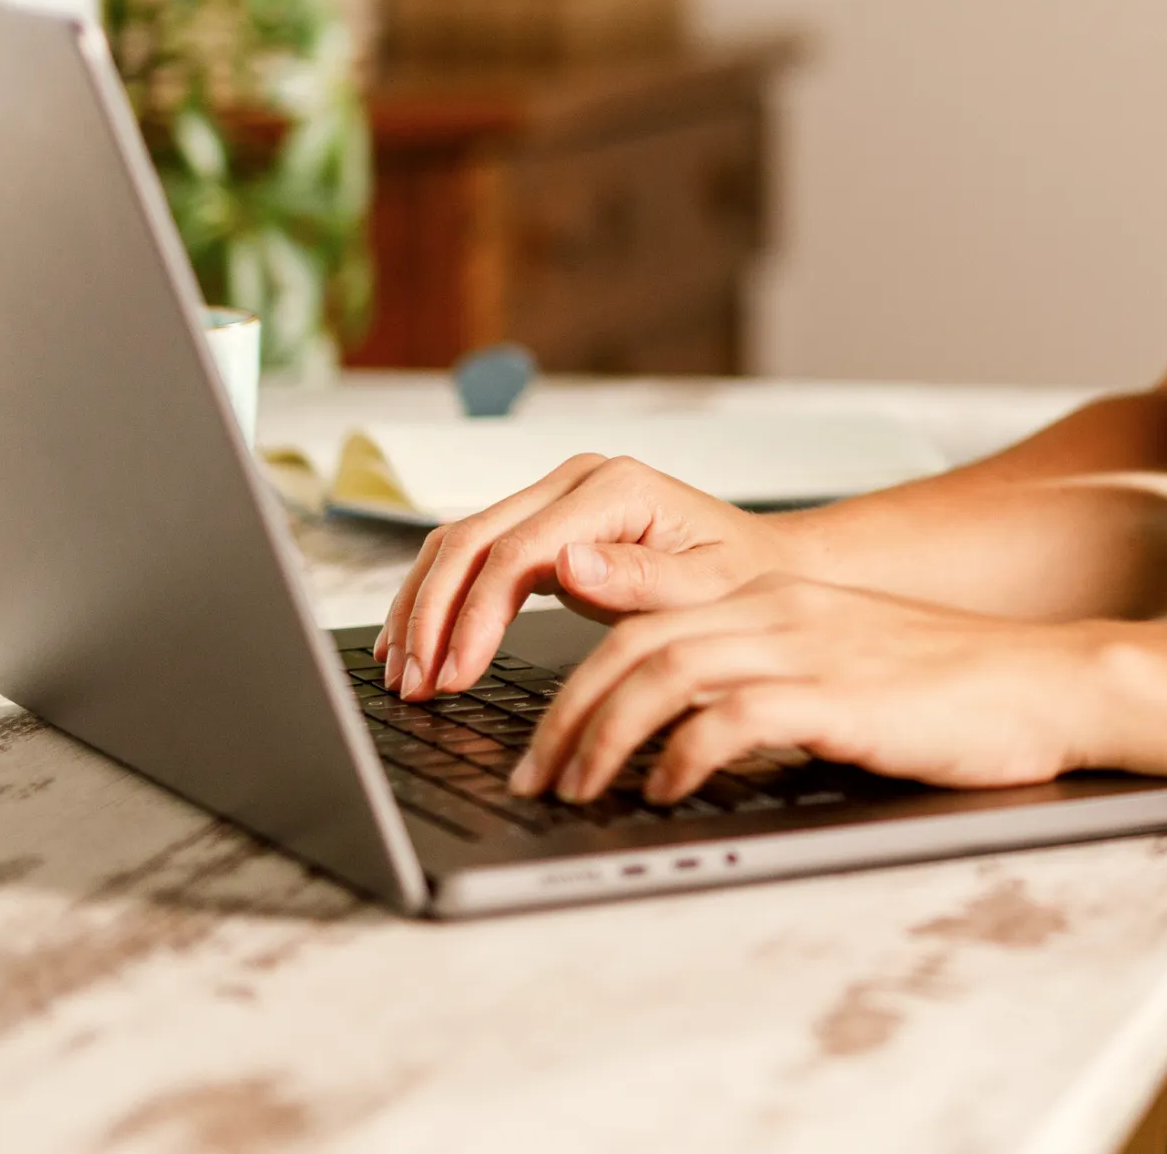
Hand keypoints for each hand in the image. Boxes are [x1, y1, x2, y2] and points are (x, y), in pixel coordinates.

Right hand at [374, 454, 788, 697]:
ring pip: (460, 542)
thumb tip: (570, 567)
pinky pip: (474, 555)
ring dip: (423, 607)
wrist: (761, 564)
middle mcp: (577, 480)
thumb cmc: (741, 578)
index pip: (519, 550)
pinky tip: (418, 643)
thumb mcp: (705, 589)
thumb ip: (640, 579)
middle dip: (433, 614)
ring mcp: (556, 497)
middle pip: (474, 538)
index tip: (454, 675)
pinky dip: (438, 597)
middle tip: (415, 685)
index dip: (475, 616)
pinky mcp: (544, 524)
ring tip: (404, 676)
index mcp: (616, 488)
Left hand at [509, 575, 1109, 805]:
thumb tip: (680, 732)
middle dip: (567, 715)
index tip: (541, 740)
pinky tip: (663, 792)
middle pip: (634, 643)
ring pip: (667, 672)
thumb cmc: (944, 690)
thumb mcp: (834, 665)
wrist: (1045, 683)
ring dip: (605, 737)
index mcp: (774, 594)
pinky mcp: (840, 696)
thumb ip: (759, 676)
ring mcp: (810, 647)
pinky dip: (683, 754)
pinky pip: (735, 716)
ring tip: (577, 790)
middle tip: (534, 776)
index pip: (642, 618)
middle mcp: (781, 608)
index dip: (574, 678)